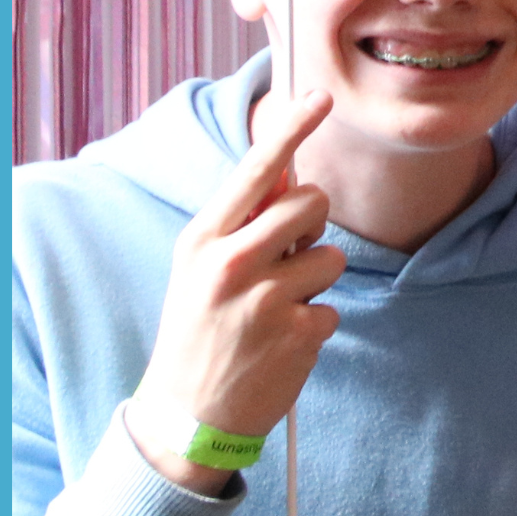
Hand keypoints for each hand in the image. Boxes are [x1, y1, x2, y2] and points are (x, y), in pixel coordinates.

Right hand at [126, 88, 345, 492]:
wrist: (184, 418)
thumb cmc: (197, 331)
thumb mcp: (198, 269)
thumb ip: (241, 223)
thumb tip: (286, 172)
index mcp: (204, 240)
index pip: (256, 170)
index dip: (292, 129)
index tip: (321, 97)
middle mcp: (232, 263)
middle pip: (312, 203)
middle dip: (312, 224)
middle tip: (287, 255)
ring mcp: (266, 300)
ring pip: (330, 256)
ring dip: (315, 280)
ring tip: (276, 309)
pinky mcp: (297, 335)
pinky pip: (332, 307)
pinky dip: (314, 324)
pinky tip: (280, 345)